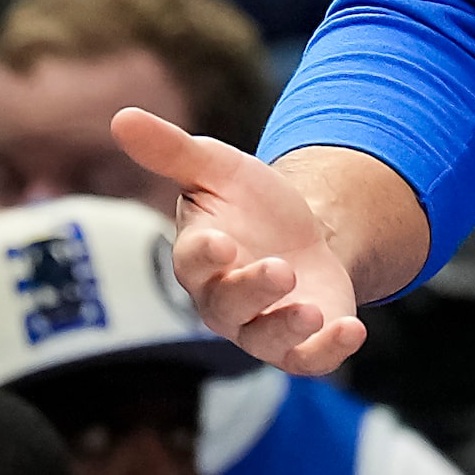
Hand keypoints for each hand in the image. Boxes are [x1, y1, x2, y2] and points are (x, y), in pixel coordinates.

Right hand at [111, 108, 366, 374]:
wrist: (306, 232)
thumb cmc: (250, 204)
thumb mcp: (217, 168)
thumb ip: (172, 150)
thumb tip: (120, 116)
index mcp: (201, 259)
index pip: (194, 263)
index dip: (204, 256)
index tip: (220, 242)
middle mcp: (226, 301)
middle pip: (230, 305)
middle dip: (253, 289)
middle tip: (279, 269)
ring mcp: (264, 326)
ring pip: (266, 339)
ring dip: (287, 327)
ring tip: (312, 310)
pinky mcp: (302, 343)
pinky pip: (310, 359)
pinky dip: (329, 350)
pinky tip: (354, 331)